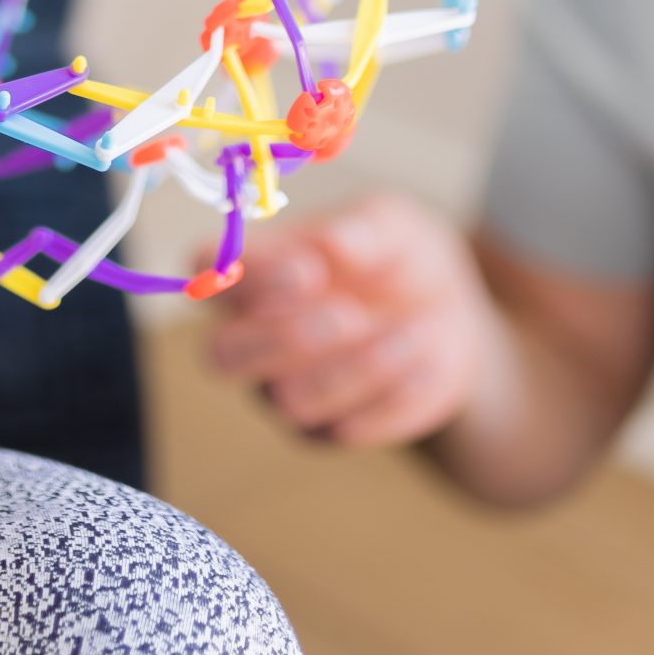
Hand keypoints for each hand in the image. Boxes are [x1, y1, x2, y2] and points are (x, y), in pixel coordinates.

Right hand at [204, 192, 504, 446]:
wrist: (446, 315)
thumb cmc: (397, 255)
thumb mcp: (394, 224)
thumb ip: (365, 227)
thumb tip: (333, 242)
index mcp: (253, 269)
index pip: (207, 271)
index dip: (246, 276)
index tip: (310, 269)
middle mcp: (252, 334)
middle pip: (222, 356)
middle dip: (283, 340)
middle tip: (350, 315)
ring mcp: (284, 389)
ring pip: (290, 400)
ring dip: (357, 368)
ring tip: (416, 328)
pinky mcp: (328, 430)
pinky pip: (346, 429)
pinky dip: (394, 394)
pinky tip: (427, 356)